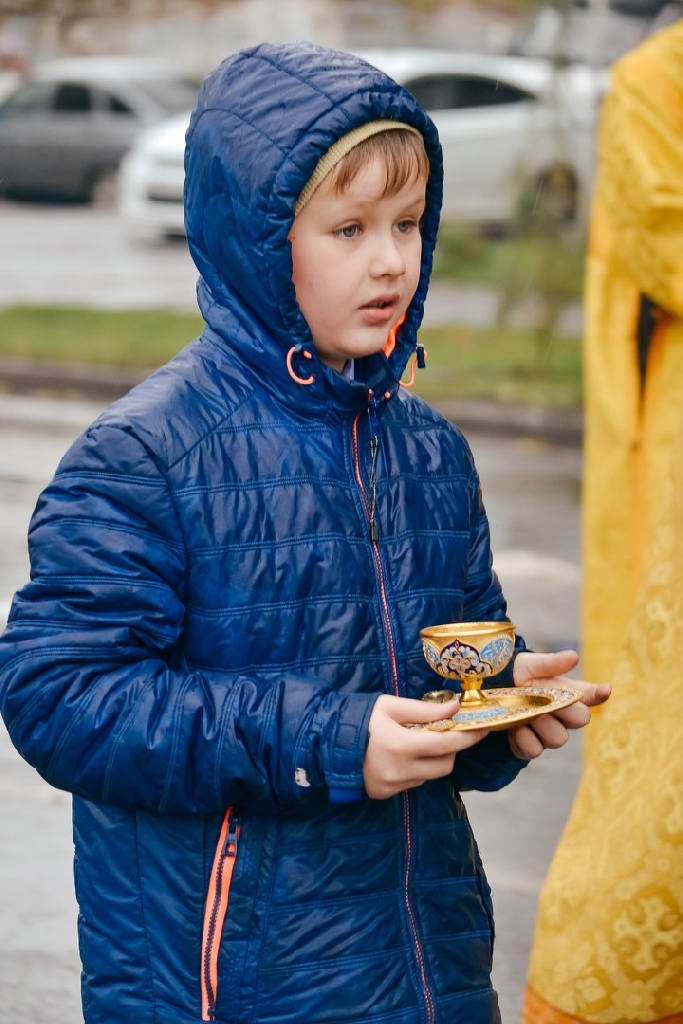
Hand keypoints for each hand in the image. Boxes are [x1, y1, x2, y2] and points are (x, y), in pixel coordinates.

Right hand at [363, 693, 488, 799]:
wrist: (327, 743)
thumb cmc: (361, 719)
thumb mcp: (390, 706)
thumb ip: (425, 709)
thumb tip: (455, 708)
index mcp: (401, 745)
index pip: (447, 743)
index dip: (468, 736)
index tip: (483, 728)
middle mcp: (399, 770)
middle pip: (445, 765)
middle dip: (451, 749)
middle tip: (445, 733)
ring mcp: (392, 785)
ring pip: (430, 776)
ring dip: (433, 760)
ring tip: (418, 743)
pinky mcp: (386, 794)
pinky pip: (413, 782)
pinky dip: (416, 770)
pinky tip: (402, 757)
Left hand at [508, 649, 610, 759]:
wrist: (491, 692)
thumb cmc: (517, 676)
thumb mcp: (530, 665)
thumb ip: (551, 663)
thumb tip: (574, 656)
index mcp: (567, 693)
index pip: (591, 695)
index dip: (599, 693)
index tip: (604, 689)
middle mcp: (563, 716)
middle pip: (580, 719)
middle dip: (564, 710)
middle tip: (546, 702)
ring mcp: (548, 734)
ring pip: (558, 738)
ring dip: (541, 725)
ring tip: (525, 713)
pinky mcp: (529, 748)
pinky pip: (534, 750)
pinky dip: (523, 739)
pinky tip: (515, 728)